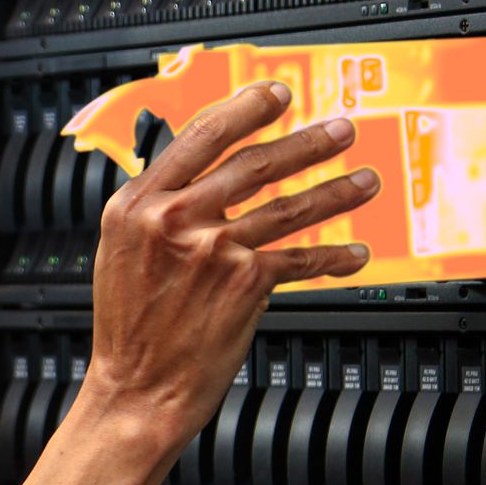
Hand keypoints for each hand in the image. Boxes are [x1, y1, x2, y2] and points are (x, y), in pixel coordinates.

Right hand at [83, 80, 377, 447]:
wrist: (137, 389)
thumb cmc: (130, 329)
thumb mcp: (121, 252)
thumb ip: (158, 211)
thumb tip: (208, 180)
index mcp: (136, 204)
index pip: (200, 137)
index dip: (245, 109)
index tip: (275, 95)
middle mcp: (174, 219)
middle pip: (255, 163)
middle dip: (308, 142)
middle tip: (339, 130)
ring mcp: (213, 248)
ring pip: (289, 206)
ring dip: (336, 191)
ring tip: (364, 179)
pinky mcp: (245, 281)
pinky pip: (302, 259)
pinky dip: (334, 257)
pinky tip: (354, 253)